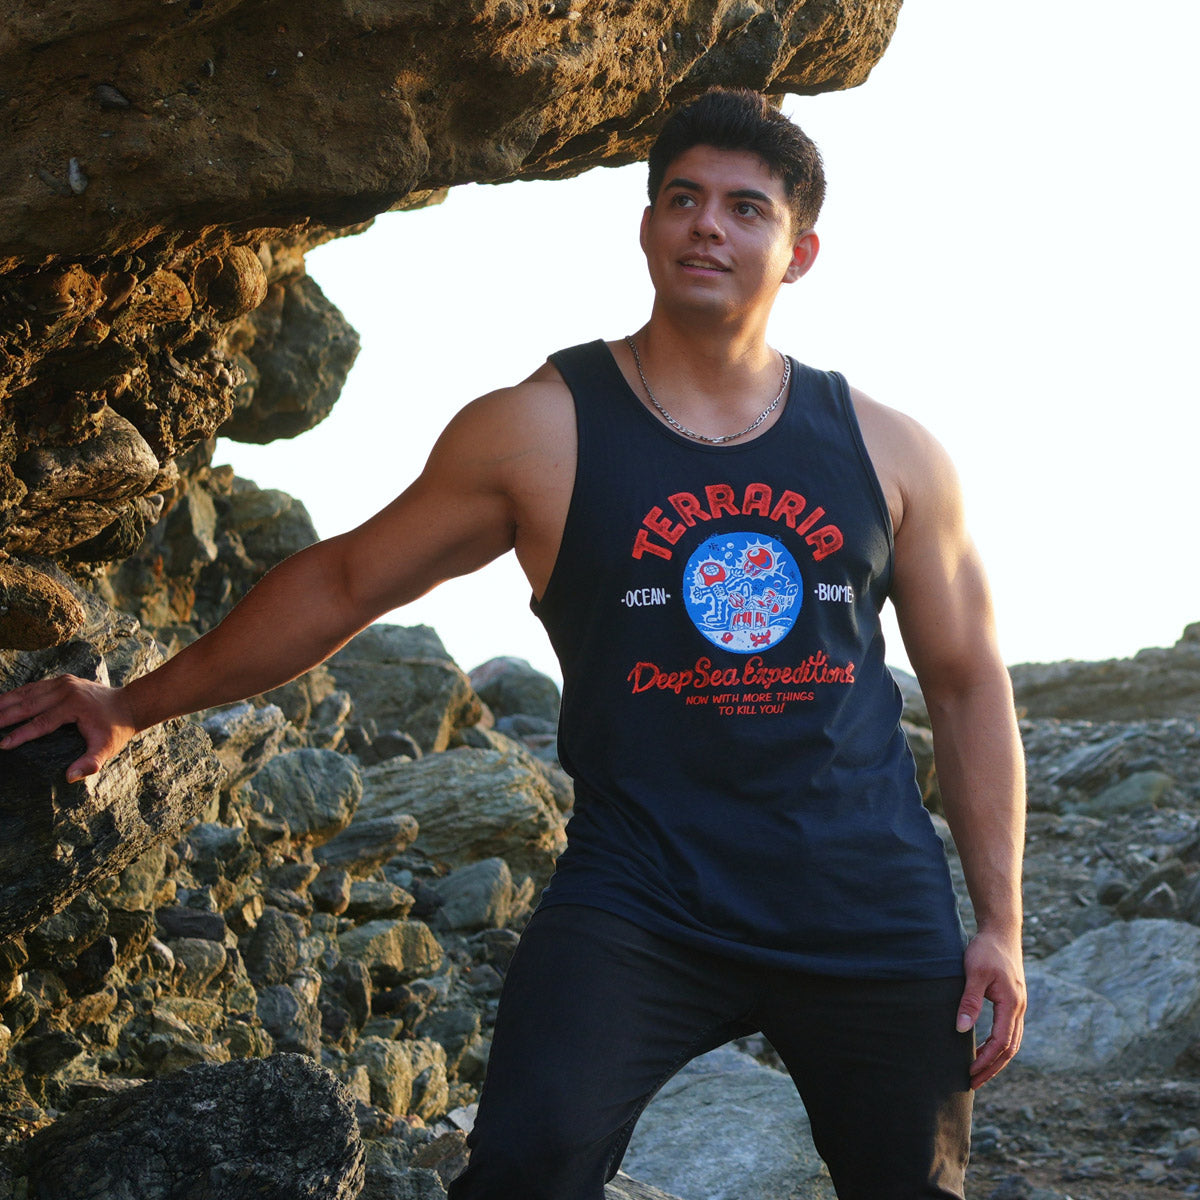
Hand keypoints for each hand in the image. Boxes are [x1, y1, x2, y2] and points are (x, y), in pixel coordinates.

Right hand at [0, 674, 138, 781]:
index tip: (3, 745)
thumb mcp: (107, 748)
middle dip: (3, 716)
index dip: (21, 734)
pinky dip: (14, 695)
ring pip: (26, 692)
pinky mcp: (61, 680)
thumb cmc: (115, 730)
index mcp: (75, 706)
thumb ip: (91, 763)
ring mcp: (63, 683)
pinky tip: (0, 703)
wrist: (128, 705)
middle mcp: (67, 690)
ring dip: (4, 702)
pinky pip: (33, 687)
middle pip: (28, 703)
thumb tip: (70, 777)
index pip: (41, 722)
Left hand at [955, 927, 1025, 1088]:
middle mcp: (1019, 1008)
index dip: (985, 1060)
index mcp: (1011, 1004)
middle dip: (991, 1067)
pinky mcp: (1013, 1001)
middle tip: (973, 1083)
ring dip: (996, 1059)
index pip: (1001, 1043)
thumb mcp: (974, 973)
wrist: (1001, 931)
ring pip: (1012, 1042)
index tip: (969, 1072)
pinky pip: (1009, 1031)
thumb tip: (961, 1029)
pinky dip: (999, 1045)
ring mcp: (1018, 1006)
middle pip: (1010, 1049)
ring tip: (978, 1072)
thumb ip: (970, 1001)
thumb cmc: (986, 950)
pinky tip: (984, 1048)